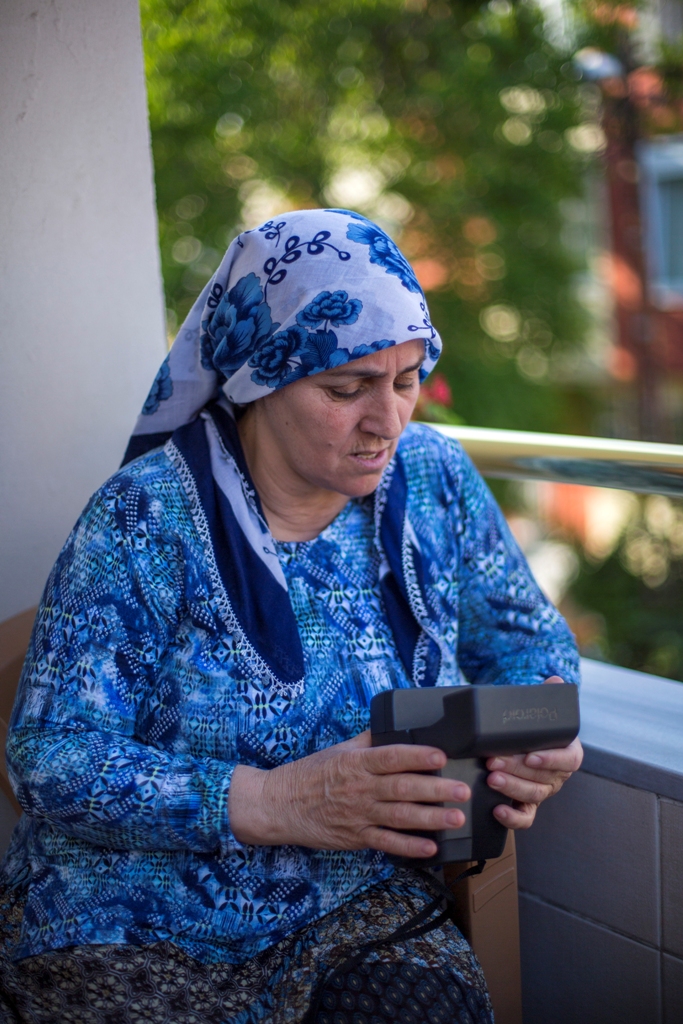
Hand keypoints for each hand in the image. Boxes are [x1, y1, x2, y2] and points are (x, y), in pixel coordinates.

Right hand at [228, 730, 470, 858]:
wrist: (280, 805)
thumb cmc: (310, 774)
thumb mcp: (338, 749)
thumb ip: (368, 741)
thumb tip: (395, 726)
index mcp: (357, 762)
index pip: (392, 756)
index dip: (418, 756)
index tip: (442, 755)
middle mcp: (360, 788)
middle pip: (403, 788)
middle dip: (435, 790)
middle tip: (462, 790)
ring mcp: (359, 815)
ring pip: (400, 817)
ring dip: (430, 818)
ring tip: (455, 817)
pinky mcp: (356, 838)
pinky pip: (386, 843)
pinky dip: (409, 846)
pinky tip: (430, 847)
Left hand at [486, 676, 582, 829]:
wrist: (522, 743)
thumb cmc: (534, 729)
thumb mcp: (541, 713)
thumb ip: (548, 697)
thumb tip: (555, 681)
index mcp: (568, 752)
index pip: (568, 759)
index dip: (551, 759)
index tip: (531, 755)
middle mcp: (557, 775)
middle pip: (543, 778)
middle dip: (516, 770)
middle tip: (493, 761)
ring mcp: (543, 791)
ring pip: (533, 795)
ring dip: (511, 787)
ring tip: (491, 777)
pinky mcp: (528, 805)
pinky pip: (525, 817)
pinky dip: (513, 818)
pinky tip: (497, 810)